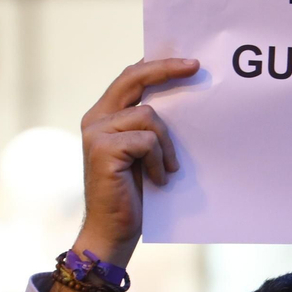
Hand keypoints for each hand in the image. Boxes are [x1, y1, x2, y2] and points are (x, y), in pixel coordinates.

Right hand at [66, 58, 196, 279]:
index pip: (130, 77)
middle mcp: (96, 119)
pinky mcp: (103, 150)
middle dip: (166, 69)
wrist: (114, 231)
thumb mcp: (146, 152)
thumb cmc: (135, 194)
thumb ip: (151, 125)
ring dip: (167, 144)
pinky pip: (146, 141)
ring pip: (148, 115)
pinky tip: (158, 180)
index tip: (187, 60)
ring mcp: (96, 133)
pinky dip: (159, 161)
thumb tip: (182, 96)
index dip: (157, 64)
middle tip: (195, 67)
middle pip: (133, 79)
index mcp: (104, 115)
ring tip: (168, 169)